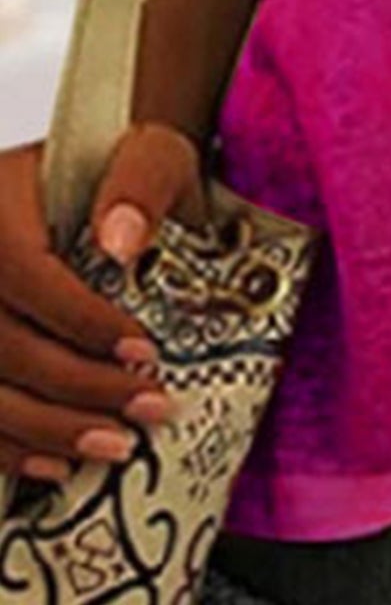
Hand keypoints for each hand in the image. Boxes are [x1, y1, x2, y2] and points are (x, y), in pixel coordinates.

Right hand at [0, 123, 207, 486]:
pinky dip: (9, 446)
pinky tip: (55, 463)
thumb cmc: (129, 174)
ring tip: (116, 445)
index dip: (79, 321)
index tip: (144, 351)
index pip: (22, 271)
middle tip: (149, 409)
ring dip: (45, 429)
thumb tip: (119, 243)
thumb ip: (140, 182)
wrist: (105, 186)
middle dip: (78, 388)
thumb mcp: (149, 156)